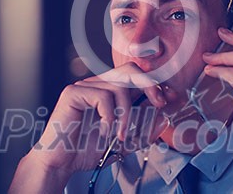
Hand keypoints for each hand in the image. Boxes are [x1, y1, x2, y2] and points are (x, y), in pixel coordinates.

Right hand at [9, 62, 167, 192]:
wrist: (62, 163)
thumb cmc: (86, 150)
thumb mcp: (124, 141)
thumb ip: (143, 131)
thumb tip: (165, 118)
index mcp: (110, 93)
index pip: (136, 78)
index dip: (155, 85)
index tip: (170, 98)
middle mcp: (98, 85)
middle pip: (130, 70)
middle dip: (150, 85)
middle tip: (159, 104)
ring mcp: (84, 87)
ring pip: (119, 86)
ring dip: (127, 114)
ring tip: (121, 135)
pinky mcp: (73, 93)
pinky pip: (102, 96)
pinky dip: (109, 116)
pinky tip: (104, 131)